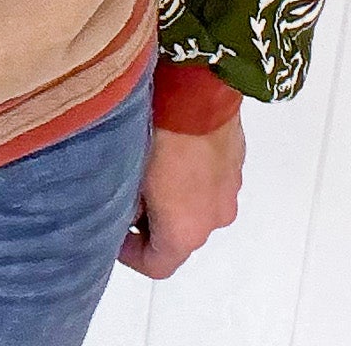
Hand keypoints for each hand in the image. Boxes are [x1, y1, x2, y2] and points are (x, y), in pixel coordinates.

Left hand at [118, 108, 243, 277]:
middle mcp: (214, 218)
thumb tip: (122, 207)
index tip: (114, 233)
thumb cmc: (159, 129)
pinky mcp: (236, 161)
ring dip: (174, 196)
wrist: (198, 85)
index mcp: (186, 230)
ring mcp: (229, 189)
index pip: (157, 266)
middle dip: (151, 220)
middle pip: (178, 236)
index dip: (130, 253)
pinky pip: (209, 180)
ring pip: (196, 206)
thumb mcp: (127, 170)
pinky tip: (171, 145)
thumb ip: (124, 202)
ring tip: (147, 164)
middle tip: (126, 192)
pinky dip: (191, 174)